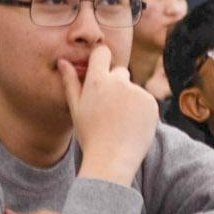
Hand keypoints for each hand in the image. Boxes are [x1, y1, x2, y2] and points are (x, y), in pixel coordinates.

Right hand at [61, 44, 157, 184]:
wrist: (112, 160)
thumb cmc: (89, 135)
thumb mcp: (76, 108)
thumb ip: (70, 82)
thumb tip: (63, 61)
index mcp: (96, 81)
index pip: (102, 53)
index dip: (101, 60)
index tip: (100, 71)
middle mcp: (118, 82)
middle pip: (119, 72)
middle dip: (115, 85)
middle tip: (108, 111)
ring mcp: (136, 91)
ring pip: (132, 89)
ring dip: (128, 100)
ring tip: (120, 123)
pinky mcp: (151, 102)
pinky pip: (145, 100)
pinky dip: (141, 110)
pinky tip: (132, 126)